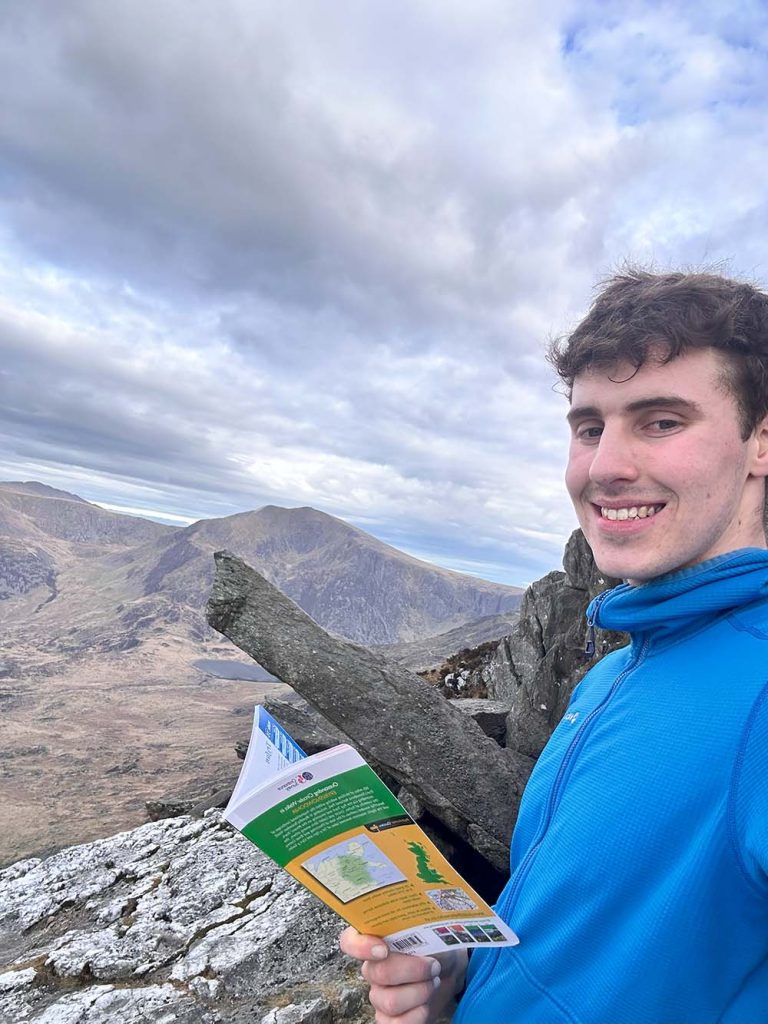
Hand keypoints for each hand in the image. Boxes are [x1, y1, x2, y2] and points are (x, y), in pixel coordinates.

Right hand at [339, 926, 467, 1023]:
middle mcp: (371, 967)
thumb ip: (416, 924)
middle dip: (413, 970)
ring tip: (433, 982)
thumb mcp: (430, 927)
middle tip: (433, 965)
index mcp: (375, 939)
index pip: (349, 941)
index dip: (361, 947)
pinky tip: (426, 1005)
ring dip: (420, 992)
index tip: (384, 950)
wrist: (449, 969)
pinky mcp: (389, 1019)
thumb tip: (417, 921)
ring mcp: (378, 995)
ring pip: (390, 1001)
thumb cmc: (436, 944)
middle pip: (378, 974)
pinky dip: (417, 1015)